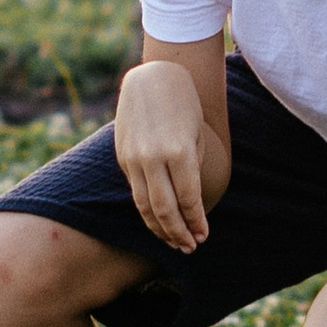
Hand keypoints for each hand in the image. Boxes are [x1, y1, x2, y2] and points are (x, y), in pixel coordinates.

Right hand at [113, 61, 212, 252]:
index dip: (196, 222)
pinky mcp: (123, 157)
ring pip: (144, 205)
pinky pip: (136, 191)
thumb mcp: (197, 137)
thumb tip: (188, 208)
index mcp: (178, 151)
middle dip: (178, 233)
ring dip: (159, 228)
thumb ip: (191, 172)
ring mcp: (134, 157)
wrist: (152, 79)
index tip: (203, 236)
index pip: (188, 199)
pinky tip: (158, 220)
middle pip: (164, 209)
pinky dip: (147, 210)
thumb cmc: (184, 107)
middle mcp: (153, 157)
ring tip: (174, 242)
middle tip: (189, 248)